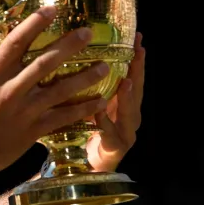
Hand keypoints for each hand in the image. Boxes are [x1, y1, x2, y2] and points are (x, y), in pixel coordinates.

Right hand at [0, 4, 111, 180]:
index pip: (15, 43)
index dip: (34, 24)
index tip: (52, 10)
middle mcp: (10, 90)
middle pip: (44, 63)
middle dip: (68, 46)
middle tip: (88, 33)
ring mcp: (23, 111)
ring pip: (60, 90)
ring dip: (85, 78)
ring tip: (105, 67)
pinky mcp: (32, 131)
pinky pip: (62, 118)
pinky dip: (82, 110)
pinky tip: (99, 102)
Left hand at [86, 32, 145, 172]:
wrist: (83, 168)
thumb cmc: (82, 133)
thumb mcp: (82, 105)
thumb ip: (82, 87)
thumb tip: (65, 58)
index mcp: (120, 102)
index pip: (130, 75)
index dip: (134, 57)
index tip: (135, 36)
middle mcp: (128, 115)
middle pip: (136, 89)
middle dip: (138, 70)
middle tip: (139, 49)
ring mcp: (126, 132)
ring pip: (129, 111)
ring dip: (126, 96)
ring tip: (125, 80)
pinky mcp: (117, 148)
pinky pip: (111, 133)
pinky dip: (106, 122)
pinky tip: (99, 112)